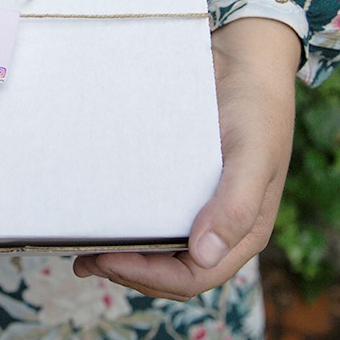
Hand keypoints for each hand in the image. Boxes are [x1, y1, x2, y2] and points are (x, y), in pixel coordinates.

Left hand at [73, 17, 298, 299]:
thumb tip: (205, 256)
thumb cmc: (256, 109)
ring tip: (82, 250)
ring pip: (158, 250)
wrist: (244, 61)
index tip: (109, 258)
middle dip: (128, 270)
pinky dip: (124, 223)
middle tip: (86, 257)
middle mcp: (219, 226)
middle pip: (171, 272)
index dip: (150, 277)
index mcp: (243, 231)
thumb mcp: (253, 154)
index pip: (194, 278)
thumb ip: (235, 206)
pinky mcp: (178, 185)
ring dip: (122, 256)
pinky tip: (96, 216)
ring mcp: (198, 207)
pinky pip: (151, 215)